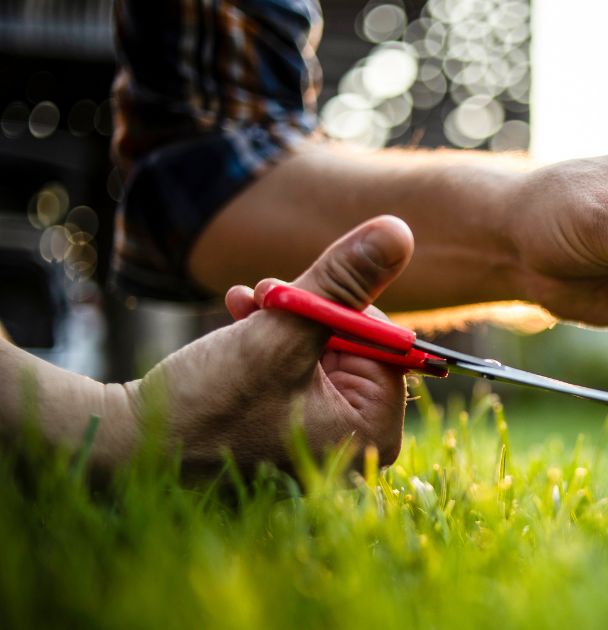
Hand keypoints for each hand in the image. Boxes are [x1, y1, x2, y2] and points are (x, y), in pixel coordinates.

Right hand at [130, 216, 414, 467]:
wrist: (129, 449)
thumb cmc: (209, 402)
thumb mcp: (282, 330)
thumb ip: (342, 281)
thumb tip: (398, 231)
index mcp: (372, 433)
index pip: (387, 346)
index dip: (342, 307)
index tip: (296, 290)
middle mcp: (357, 447)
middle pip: (354, 350)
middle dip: (309, 311)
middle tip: (262, 290)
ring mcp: (322, 445)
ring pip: (321, 355)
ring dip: (283, 319)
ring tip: (242, 303)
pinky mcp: (289, 435)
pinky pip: (297, 376)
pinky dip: (270, 345)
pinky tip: (236, 318)